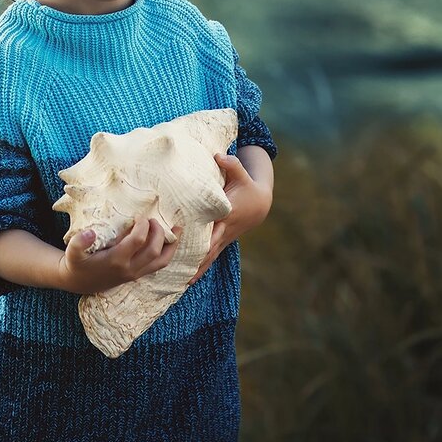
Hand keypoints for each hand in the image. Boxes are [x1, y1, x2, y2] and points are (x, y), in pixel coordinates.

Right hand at [57, 217, 183, 294]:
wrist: (79, 282)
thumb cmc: (77, 263)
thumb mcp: (72, 253)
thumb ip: (78, 242)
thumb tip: (89, 232)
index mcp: (116, 260)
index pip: (138, 241)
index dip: (143, 226)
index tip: (141, 216)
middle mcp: (129, 269)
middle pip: (154, 251)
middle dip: (159, 233)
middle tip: (154, 219)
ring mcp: (135, 273)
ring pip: (162, 261)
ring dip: (171, 245)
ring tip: (177, 230)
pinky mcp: (137, 275)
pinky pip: (158, 265)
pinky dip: (167, 252)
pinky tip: (169, 240)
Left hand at [188, 153, 272, 284]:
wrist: (261, 203)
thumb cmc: (247, 186)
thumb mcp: (241, 174)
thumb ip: (231, 165)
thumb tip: (220, 156)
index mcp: (226, 215)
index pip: (212, 230)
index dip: (201, 239)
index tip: (187, 248)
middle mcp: (224, 230)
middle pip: (209, 249)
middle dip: (196, 262)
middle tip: (181, 276)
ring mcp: (223, 237)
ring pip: (209, 256)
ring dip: (198, 270)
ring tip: (182, 284)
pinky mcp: (221, 240)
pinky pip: (210, 256)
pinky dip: (201, 267)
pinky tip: (188, 279)